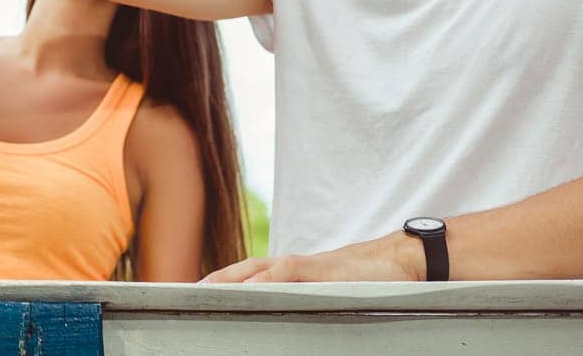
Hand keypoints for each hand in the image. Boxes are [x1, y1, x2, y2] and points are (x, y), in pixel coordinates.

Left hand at [201, 232, 422, 283]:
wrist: (398, 261)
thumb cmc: (363, 280)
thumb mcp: (326, 295)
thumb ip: (304, 302)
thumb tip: (286, 321)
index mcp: (289, 273)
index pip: (246, 276)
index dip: (220, 283)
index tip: (193, 293)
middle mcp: (289, 266)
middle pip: (242, 271)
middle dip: (214, 282)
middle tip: (184, 293)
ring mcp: (303, 266)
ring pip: (257, 271)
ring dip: (230, 281)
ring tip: (203, 291)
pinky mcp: (319, 270)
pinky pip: (286, 274)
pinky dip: (265, 280)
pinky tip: (248, 289)